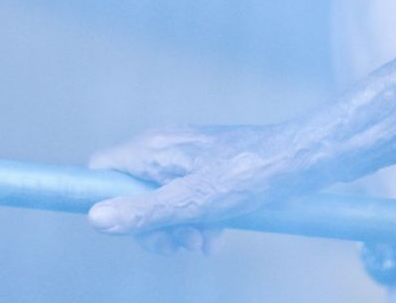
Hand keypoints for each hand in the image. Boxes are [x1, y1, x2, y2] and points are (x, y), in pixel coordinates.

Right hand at [87, 122, 313, 251]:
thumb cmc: (249, 175)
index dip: (106, 202)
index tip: (133, 227)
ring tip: (205, 241)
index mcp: (153, 149)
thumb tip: (94, 217)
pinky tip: (218, 235)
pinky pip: (189, 201)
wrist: (301, 161)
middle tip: (181, 244)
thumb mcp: (192, 201)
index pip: (102, 169)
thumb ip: (143, 212)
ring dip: (179, 230)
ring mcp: (188, 160)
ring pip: (162, 203)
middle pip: (131, 196)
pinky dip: (198, 221)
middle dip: (152, 228)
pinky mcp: (209, 170)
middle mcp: (165, 150)